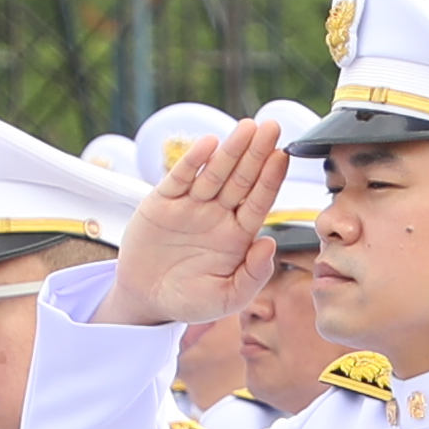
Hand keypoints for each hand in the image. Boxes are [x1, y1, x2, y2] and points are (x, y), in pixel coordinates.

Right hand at [109, 117, 285, 330]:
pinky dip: (192, 161)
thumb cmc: (189, 300)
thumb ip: (252, 277)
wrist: (146, 301)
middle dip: (256, 153)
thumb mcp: (226, 299)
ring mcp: (191, 206)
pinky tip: (209, 144)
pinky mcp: (162, 202)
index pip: (259, 201)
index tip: (283, 156)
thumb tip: (269, 244)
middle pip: (241, 179)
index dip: (271, 178)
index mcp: (237, 235)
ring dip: (231, 150)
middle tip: (271, 127)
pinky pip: (180, 178)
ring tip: (247, 127)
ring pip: (214, 172)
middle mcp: (217, 215)